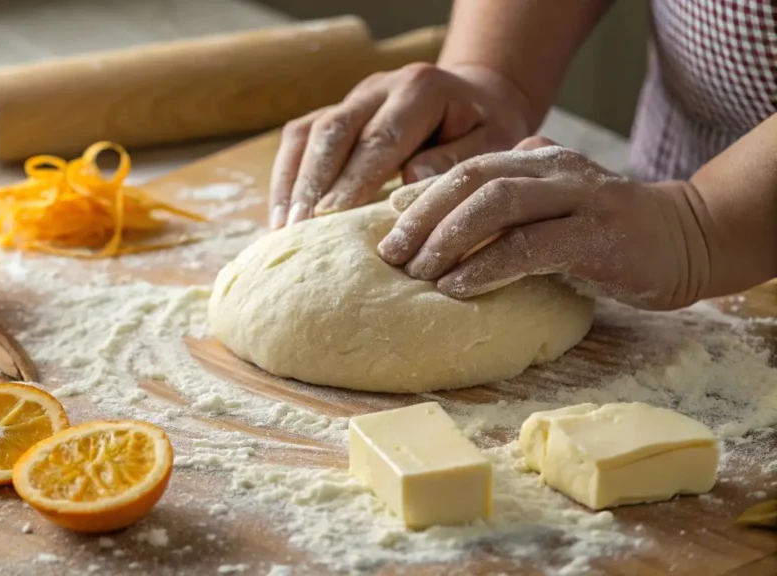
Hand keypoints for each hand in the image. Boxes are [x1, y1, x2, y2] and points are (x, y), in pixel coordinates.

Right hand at [268, 64, 530, 228]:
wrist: (473, 99)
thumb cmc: (484, 129)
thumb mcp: (493, 142)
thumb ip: (458, 160)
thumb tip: (411, 179)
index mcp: (419, 90)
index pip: (380, 136)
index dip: (354, 177)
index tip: (334, 215)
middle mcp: (377, 88)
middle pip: (333, 131)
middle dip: (314, 183)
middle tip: (302, 228)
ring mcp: (349, 100)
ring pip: (307, 134)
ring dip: (292, 183)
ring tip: (284, 229)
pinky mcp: (332, 115)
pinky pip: (297, 141)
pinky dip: (285, 180)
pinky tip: (281, 218)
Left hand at [377, 137, 713, 310]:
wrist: (687, 238)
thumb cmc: (605, 233)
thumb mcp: (551, 207)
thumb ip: (507, 202)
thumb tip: (438, 215)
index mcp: (537, 158)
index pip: (466, 169)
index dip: (420, 198)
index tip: (387, 231)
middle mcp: (554, 169)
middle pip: (473, 180)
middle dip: (424, 218)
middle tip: (392, 255)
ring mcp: (578, 198)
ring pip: (498, 204)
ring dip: (449, 239)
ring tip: (419, 273)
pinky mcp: (597, 236)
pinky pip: (531, 246)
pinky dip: (488, 266)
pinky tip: (458, 287)